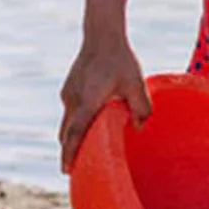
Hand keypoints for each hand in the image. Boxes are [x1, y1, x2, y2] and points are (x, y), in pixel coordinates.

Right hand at [58, 35, 150, 172]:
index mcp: (88, 101)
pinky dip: (75, 124)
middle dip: (70, 152)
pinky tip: (87, 129)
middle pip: (67, 133)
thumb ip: (141, 108)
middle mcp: (73, 99)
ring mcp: (68, 93)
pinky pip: (70, 112)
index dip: (70, 153)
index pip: (76, 133)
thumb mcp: (137, 84)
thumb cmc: (121, 60)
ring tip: (80, 154)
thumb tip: (138, 128)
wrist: (102, 36)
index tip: (67, 170)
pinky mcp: (68, 88)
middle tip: (75, 172)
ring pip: (68, 123)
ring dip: (72, 138)